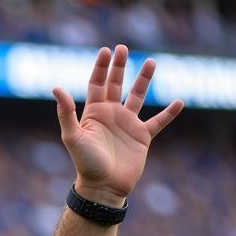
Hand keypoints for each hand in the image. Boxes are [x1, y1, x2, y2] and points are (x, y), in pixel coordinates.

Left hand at [53, 45, 183, 206]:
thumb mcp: (73, 136)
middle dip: (118, 67)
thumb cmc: (86, 163)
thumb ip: (66, 112)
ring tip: (150, 61)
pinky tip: (179, 102)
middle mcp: (111, 115)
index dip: (100, 68)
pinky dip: (169, 113)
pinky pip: (158, 122)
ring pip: (137, 97)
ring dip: (143, 80)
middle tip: (122, 48)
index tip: (105, 51)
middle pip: (115, 85)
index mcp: (94, 113)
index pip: (96, 84)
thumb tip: (56, 88)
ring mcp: (127, 125)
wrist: (103, 187)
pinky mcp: (142, 137)